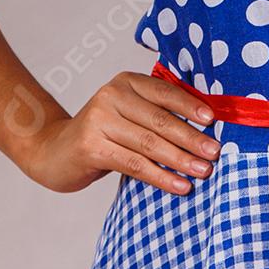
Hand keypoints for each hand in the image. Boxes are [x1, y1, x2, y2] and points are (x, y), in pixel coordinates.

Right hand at [20, 70, 221, 194]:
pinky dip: (161, 176)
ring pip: (149, 143)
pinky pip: (135, 164)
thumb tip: (206, 127)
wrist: (53, 151)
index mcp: (125, 82)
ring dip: (181, 159)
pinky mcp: (91, 147)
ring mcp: (98, 120)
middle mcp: (111, 95)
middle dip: (191, 137)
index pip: (164, 92)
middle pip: (160, 119)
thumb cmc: (102, 134)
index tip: (213, 120)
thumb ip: (156, 113)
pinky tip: (181, 186)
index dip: (190, 106)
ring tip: (204, 171)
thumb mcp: (127, 114)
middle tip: (215, 153)